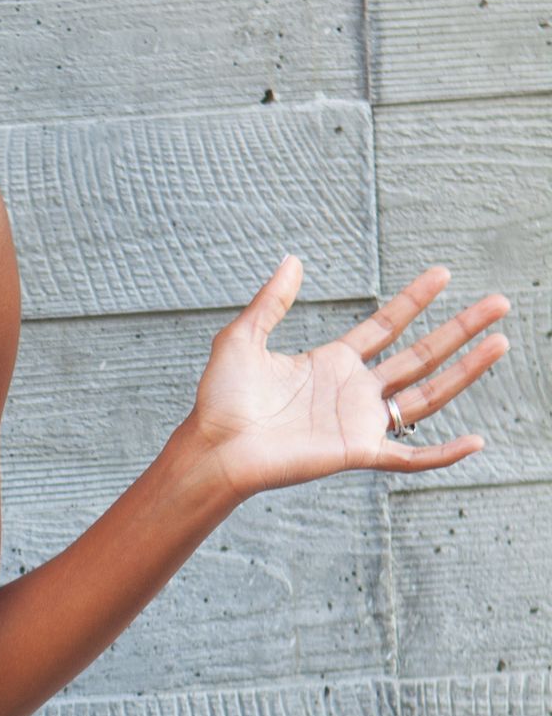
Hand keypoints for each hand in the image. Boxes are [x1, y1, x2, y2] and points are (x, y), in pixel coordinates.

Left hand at [188, 259, 509, 497]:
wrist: (215, 448)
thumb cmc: (222, 401)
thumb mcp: (242, 338)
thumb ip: (271, 301)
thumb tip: (292, 260)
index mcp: (332, 363)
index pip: (386, 327)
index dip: (415, 300)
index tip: (444, 274)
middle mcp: (354, 391)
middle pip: (421, 355)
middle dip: (461, 329)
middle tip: (499, 302)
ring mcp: (360, 422)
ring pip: (428, 395)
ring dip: (466, 371)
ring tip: (500, 342)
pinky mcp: (358, 452)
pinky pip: (411, 456)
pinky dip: (443, 454)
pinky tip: (476, 441)